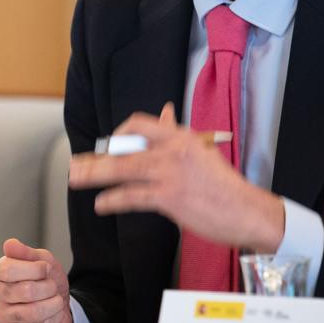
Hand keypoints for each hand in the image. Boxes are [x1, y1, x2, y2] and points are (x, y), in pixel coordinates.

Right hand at [0, 238, 73, 322]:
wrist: (57, 305)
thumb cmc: (46, 281)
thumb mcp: (42, 260)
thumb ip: (26, 252)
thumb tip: (10, 244)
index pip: (9, 270)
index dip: (35, 269)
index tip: (44, 269)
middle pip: (26, 291)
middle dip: (49, 288)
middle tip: (52, 287)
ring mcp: (1, 314)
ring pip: (33, 311)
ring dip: (53, 305)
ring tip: (55, 300)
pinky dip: (53, 319)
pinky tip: (52, 314)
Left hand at [68, 102, 284, 251]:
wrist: (247, 210)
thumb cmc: (223, 184)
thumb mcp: (201, 150)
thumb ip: (177, 133)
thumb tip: (165, 112)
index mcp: (180, 137)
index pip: (140, 124)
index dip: (119, 134)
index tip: (108, 146)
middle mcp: (173, 150)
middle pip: (124, 148)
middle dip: (96, 157)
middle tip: (76, 164)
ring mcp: (170, 173)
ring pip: (123, 170)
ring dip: (95, 175)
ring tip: (77, 179)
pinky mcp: (169, 197)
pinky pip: (132, 196)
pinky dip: (112, 200)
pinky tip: (102, 204)